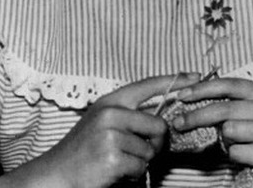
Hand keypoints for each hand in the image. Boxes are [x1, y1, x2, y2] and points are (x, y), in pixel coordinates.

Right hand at [28, 73, 200, 187]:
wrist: (56, 173)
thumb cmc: (82, 150)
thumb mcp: (102, 123)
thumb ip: (128, 116)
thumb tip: (163, 118)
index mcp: (110, 101)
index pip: (148, 86)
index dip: (174, 81)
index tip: (196, 77)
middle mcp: (110, 113)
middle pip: (158, 125)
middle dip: (155, 144)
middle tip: (137, 152)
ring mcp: (110, 135)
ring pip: (150, 150)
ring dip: (139, 161)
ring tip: (117, 162)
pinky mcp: (112, 157)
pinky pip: (140, 166)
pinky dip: (132, 174)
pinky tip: (114, 171)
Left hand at [172, 78, 252, 187]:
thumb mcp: (246, 112)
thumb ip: (226, 102)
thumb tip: (189, 97)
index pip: (229, 85)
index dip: (202, 88)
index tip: (181, 95)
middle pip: (224, 108)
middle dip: (196, 116)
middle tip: (178, 123)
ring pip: (228, 130)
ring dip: (224, 140)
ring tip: (237, 143)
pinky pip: (235, 151)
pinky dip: (233, 155)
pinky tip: (245, 155)